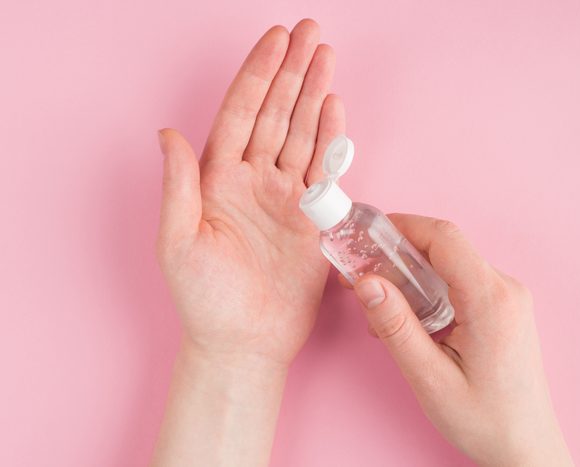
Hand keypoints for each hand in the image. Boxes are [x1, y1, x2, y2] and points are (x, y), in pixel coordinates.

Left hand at [157, 20, 343, 367]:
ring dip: (314, 95)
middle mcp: (252, 181)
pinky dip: (331, 138)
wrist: (245, 342)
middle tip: (310, 32)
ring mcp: (284, 198)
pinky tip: (335, 108)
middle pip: (275, 113)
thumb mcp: (179, 241)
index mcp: (217, 179)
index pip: (241, 113)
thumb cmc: (206, 299)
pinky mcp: (312, 219)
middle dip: (292, 71)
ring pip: (301, 134)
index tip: (274, 40)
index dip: (258, 75)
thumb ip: (178, 185)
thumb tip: (166, 133)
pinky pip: (324, 171)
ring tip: (326, 57)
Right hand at [346, 214, 572, 465]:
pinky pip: (459, 282)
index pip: (444, 238)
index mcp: (491, 300)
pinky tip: (408, 318)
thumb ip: (397, 327)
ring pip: (449, 265)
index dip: (402, 226)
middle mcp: (505, 289)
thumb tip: (366, 282)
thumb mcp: (430, 378)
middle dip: (398, 254)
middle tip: (361, 273)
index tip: (368, 233)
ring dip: (411, 275)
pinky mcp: (501, 308)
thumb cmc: (485, 420)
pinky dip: (428, 290)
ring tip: (380, 305)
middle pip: (444, 248)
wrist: (526, 446)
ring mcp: (506, 297)